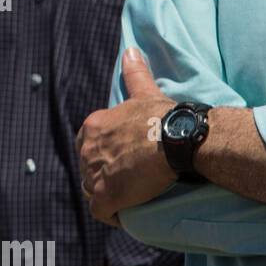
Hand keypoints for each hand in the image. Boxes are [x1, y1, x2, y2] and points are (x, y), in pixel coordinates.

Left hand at [76, 48, 177, 226]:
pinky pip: (101, 211)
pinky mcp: (106, 196)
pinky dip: (111, 214)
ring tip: (128, 196)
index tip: (122, 158)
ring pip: (92, 189)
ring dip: (107, 193)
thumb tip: (130, 50)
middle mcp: (87, 149)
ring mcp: (94, 174)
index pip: (88, 144)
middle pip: (88, 167)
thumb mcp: (144, 92)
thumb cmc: (164, 115)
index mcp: (93, 127)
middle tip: (128, 178)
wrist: (178, 139)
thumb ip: (134, 74)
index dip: (103, 153)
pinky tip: (124, 214)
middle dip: (103, 174)